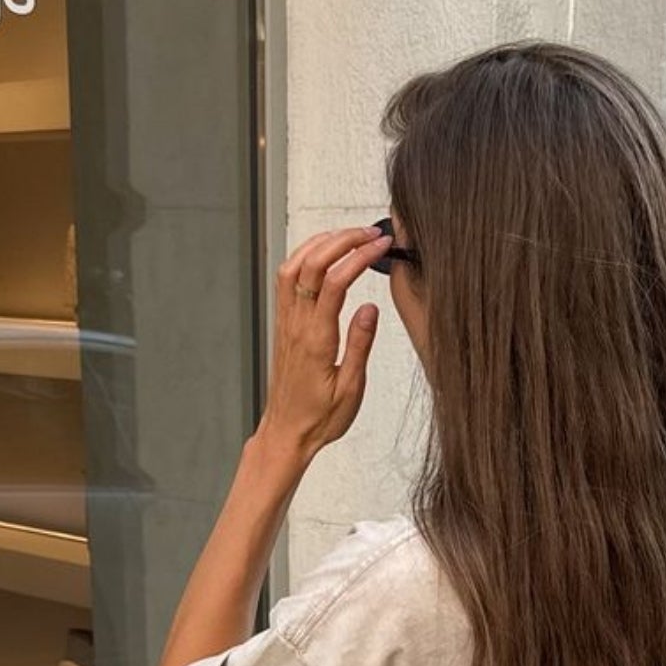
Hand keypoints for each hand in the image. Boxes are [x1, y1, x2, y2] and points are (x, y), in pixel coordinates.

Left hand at [258, 224, 391, 467]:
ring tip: (349, 235)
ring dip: (321, 242)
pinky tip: (322, 253)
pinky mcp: (284, 324)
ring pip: (295, 264)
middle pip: (313, 263)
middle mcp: (297, 325)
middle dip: (343, 239)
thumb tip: (370, 308)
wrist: (287, 432)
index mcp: (316, 340)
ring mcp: (286, 321)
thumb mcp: (350, 389)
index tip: (381, 246)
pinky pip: (287, 279)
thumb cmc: (319, 418)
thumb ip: (360, 345)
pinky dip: (305, 256)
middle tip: (370, 233)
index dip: (360, 257)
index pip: (336, 281)